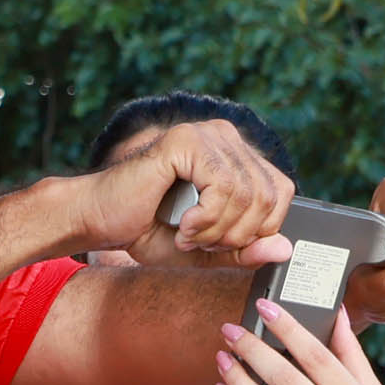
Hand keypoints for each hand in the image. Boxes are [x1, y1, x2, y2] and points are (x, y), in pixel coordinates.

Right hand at [66, 118, 292, 267]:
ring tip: (189, 234)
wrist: (99, 219)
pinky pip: (223, 186)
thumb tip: (285, 248)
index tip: (222, 244)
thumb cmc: (147, 229)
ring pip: (247, 194)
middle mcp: (227, 137)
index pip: (281, 192)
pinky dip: (206, 218)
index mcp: (236, 156)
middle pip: (268, 195)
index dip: (260, 229)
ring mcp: (208, 134)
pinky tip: (184, 225)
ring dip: (218, 229)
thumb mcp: (208, 249)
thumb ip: (245, 250)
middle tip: (202, 242)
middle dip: (238, 234)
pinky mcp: (188, 140)